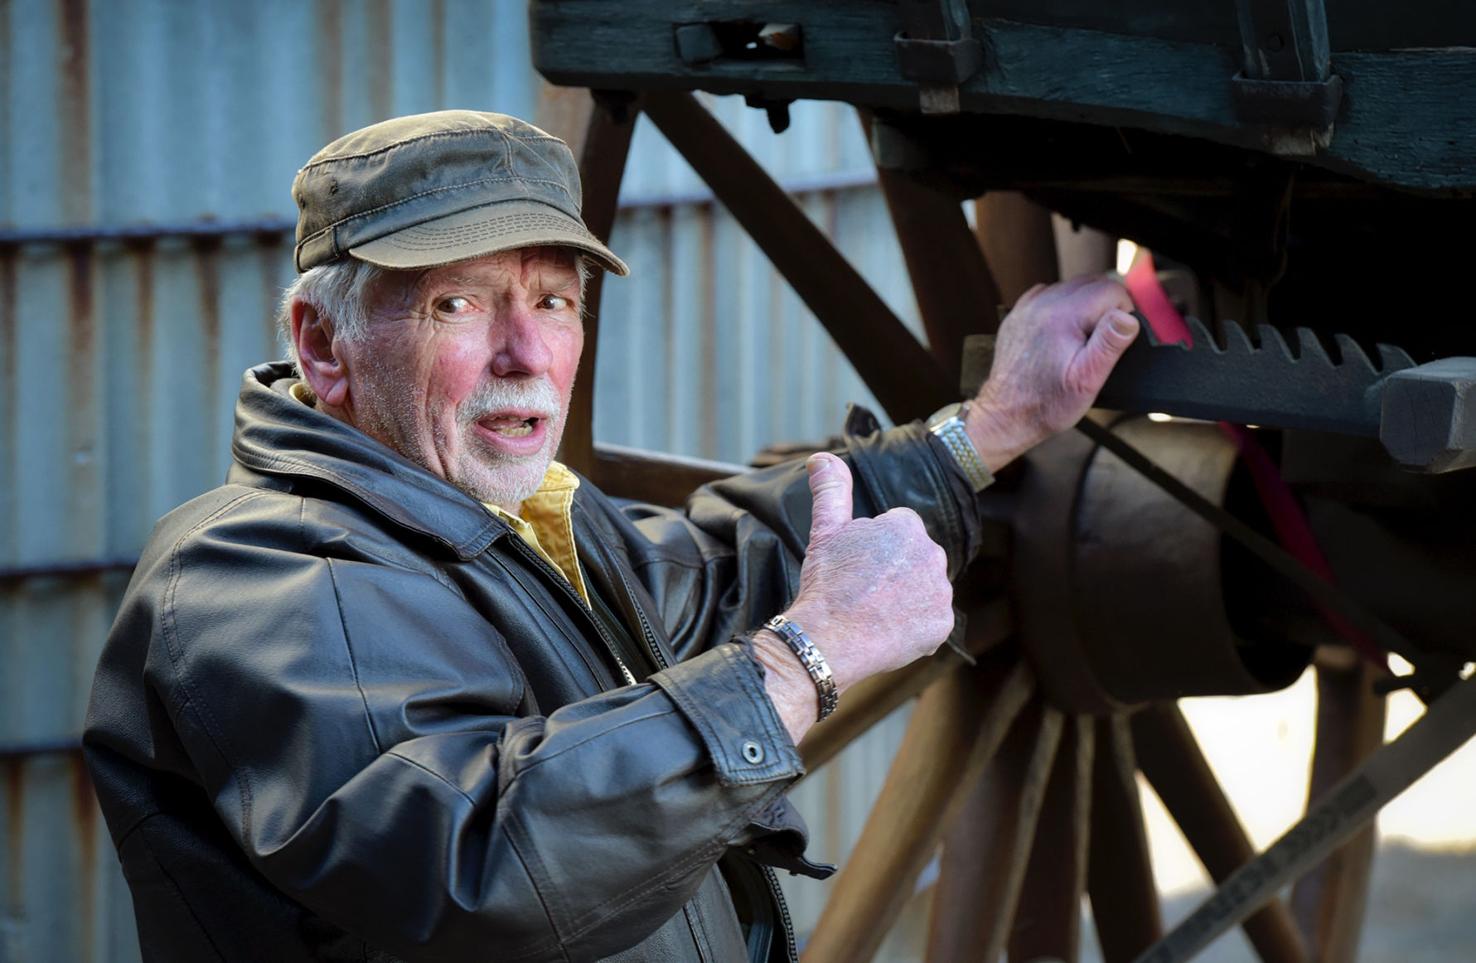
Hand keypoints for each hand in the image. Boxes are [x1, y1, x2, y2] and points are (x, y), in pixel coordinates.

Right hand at [753, 453, 953, 741]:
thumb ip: (832, 489)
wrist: (829, 639)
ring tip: (874, 612)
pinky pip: (931, 621)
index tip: (857, 568)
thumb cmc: (826, 582)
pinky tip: (887, 631)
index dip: (874, 551)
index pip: (898, 531)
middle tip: (863, 590)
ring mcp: (941, 591)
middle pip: (915, 559)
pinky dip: (914, 628)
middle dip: (895, 572)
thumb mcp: (826, 530)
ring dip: (906, 599)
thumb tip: (822, 456)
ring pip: (924, 589)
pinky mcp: (943, 624)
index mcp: (907, 526)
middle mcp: (932, 553)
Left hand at [966, 275, 1138, 469]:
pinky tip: (1063, 333)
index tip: (1116, 338)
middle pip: (1092, 283)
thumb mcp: (1087, 379)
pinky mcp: (1018, 315)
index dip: (1124, 312)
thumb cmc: (1047, 403)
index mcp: (1062, 315)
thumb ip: (1109, 343)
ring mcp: (1027, 307)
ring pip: (1071, 287)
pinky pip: (1050, 296)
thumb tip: (1128, 316)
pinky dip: (1063, 307)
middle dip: (1106, 306)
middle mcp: (1042, 303)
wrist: (1006, 415)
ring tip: (1082, 340)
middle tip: (1102, 341)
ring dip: (1085, 306)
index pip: (1111, 290)